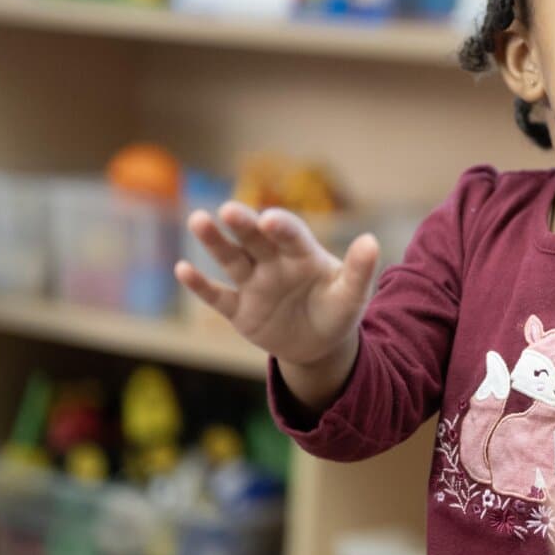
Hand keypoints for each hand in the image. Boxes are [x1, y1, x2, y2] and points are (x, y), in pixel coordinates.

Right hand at [176, 203, 377, 387]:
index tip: (270, 219)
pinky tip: (183, 269)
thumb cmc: (337, 311)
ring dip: (215, 242)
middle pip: (255, 239)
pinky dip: (200, 285)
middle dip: (243, 225)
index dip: (282, 227)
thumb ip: (360, 270)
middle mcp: (274, 262)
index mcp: (303, 255)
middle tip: (229, 210)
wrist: (319, 345)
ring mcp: (253, 284)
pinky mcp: (239, 310)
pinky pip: (218, 296)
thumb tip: (371, 241)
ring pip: (231, 259)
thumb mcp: (352, 295)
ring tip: (198, 220)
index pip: (291, 235)